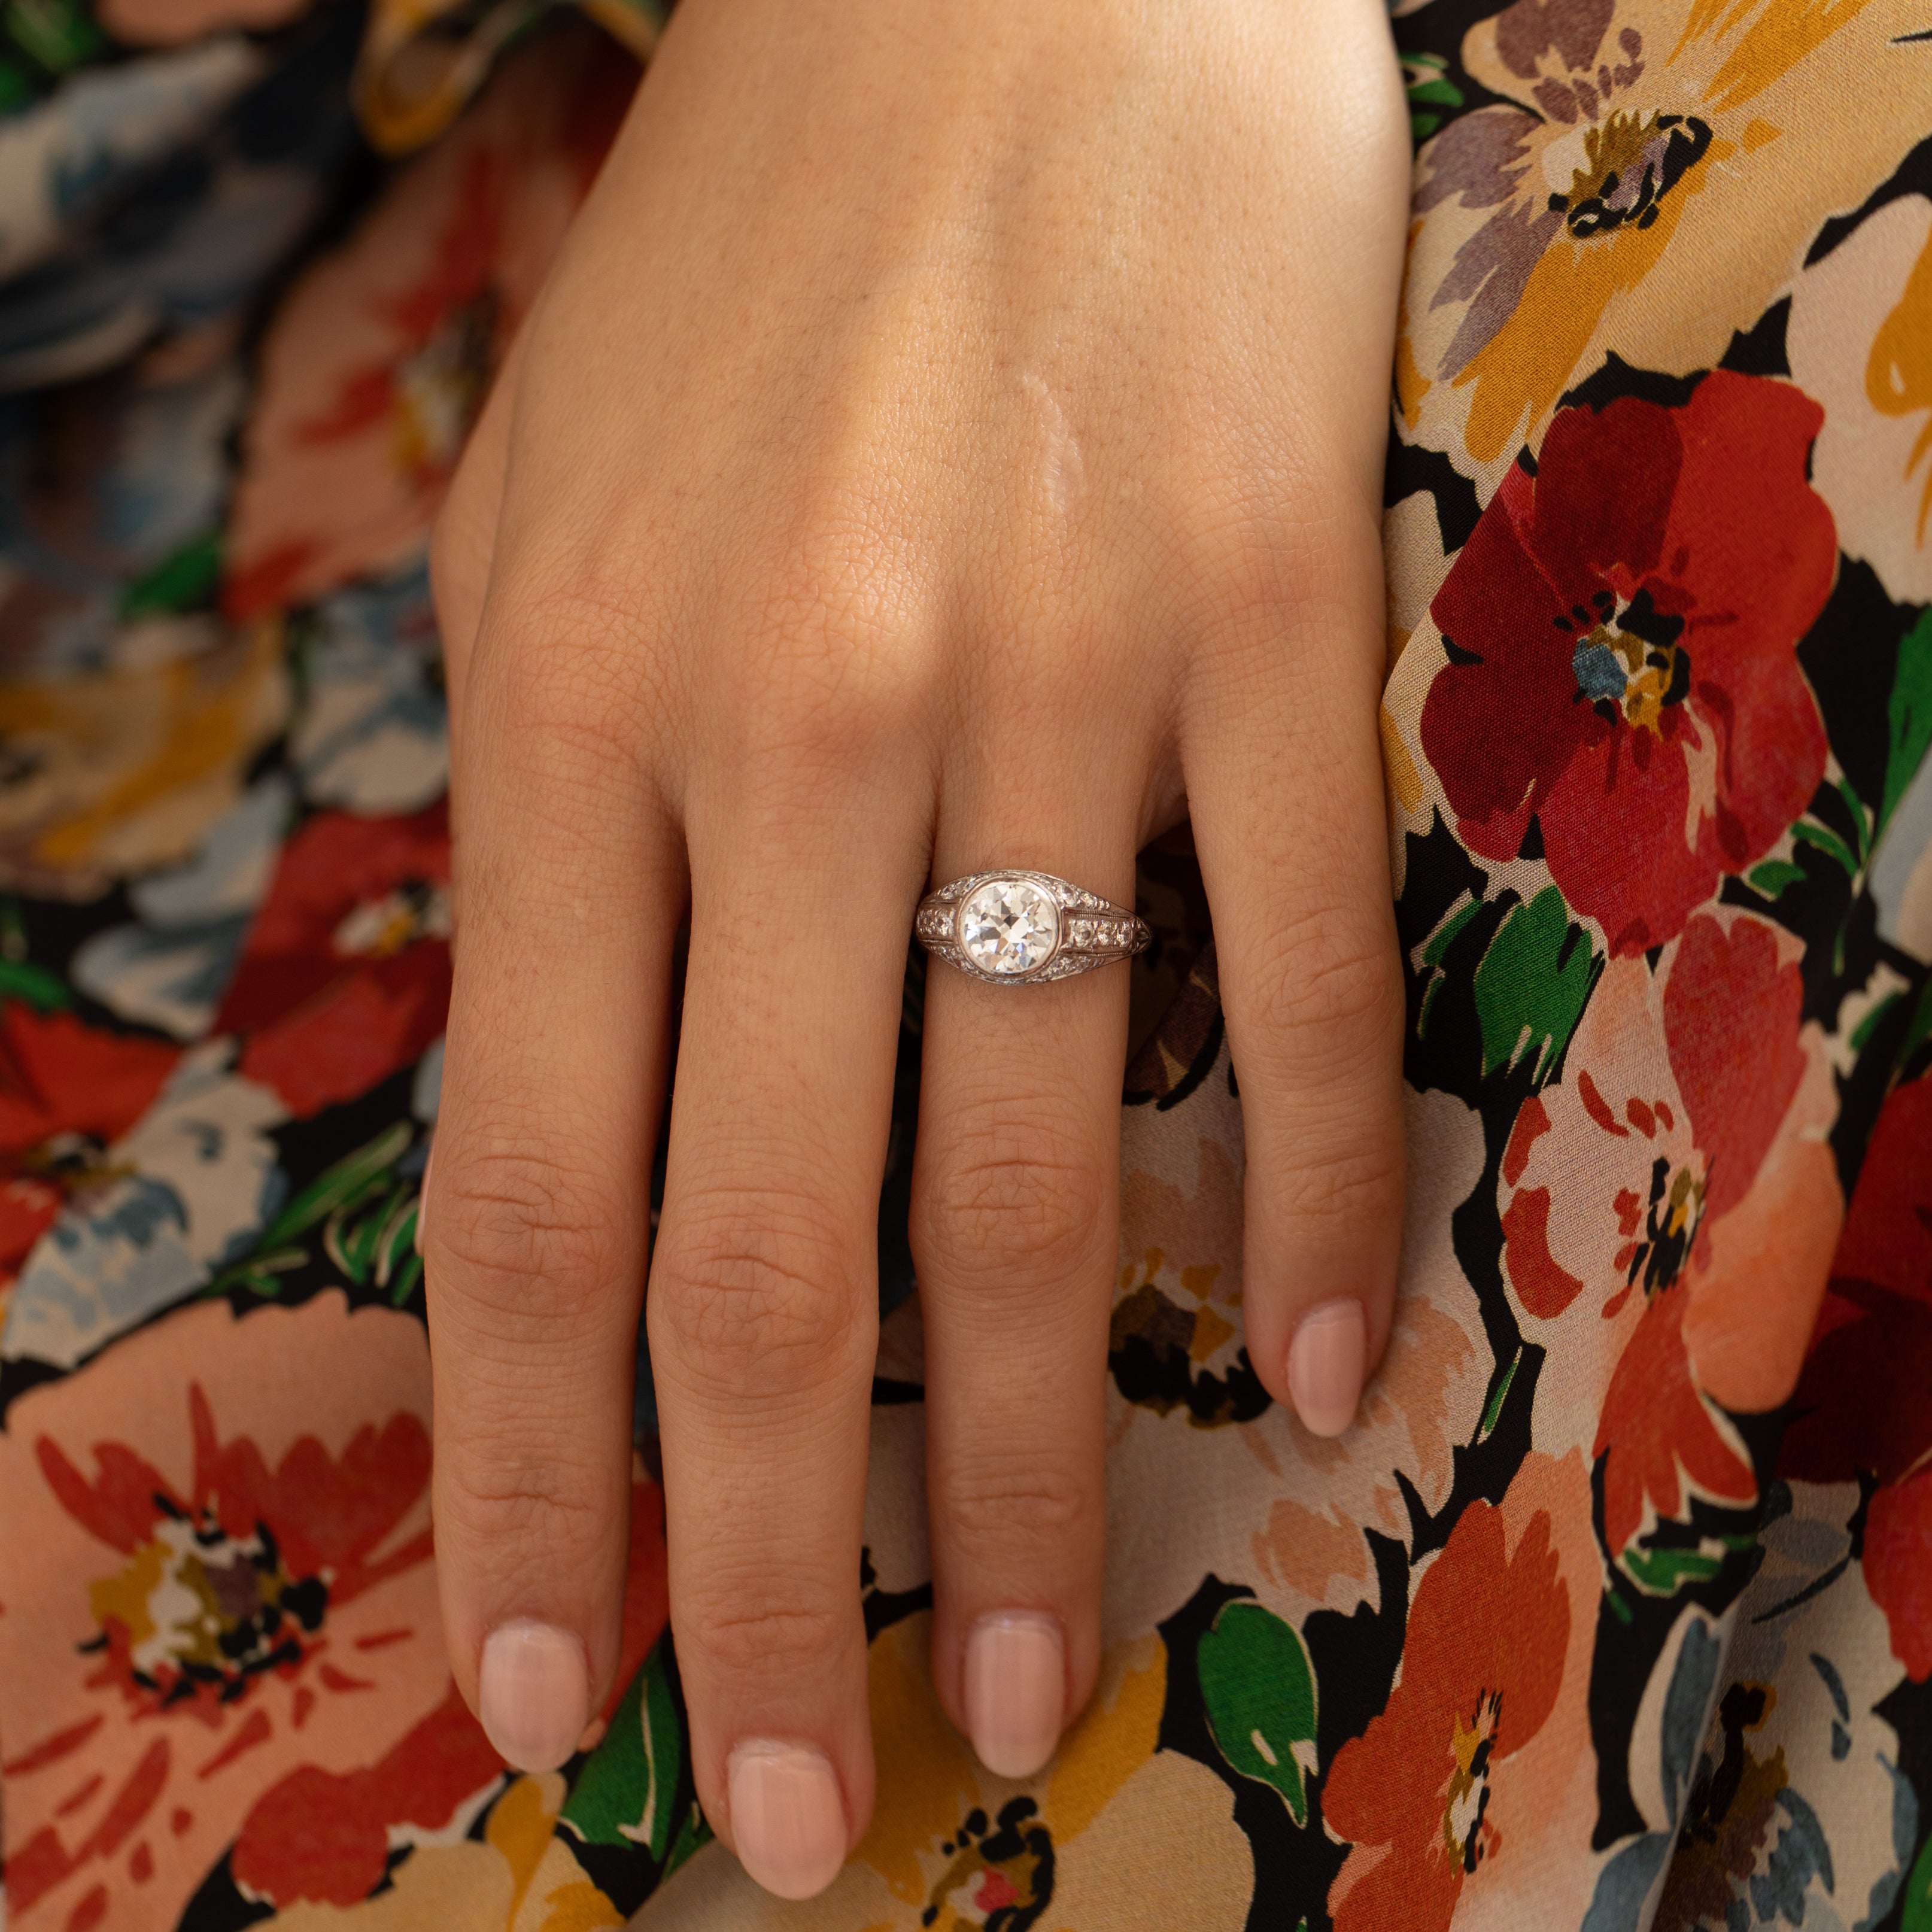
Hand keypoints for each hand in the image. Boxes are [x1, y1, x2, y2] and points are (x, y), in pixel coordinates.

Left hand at [426, 0, 1407, 1897]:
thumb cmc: (750, 278)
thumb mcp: (546, 540)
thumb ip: (558, 839)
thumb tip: (597, 1121)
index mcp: (571, 712)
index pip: (521, 1188)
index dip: (528, 1480)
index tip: (554, 1696)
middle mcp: (794, 726)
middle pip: (766, 1247)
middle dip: (774, 1569)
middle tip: (811, 1809)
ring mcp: (1040, 677)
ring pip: (1031, 1168)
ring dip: (1034, 1464)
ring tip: (1029, 1680)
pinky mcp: (1253, 620)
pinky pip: (1289, 976)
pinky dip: (1305, 1197)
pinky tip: (1324, 1369)